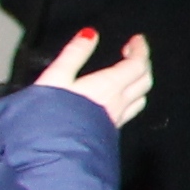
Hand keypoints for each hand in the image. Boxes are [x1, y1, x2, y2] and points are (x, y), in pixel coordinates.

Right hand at [37, 26, 154, 126]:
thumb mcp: (55, 78)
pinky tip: (117, 99)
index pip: (138, 65)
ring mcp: (116, 121)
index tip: (137, 39)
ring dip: (139, 82)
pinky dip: (131, 98)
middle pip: (144, 80)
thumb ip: (73, 55)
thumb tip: (90, 34)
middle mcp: (119, 104)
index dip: (141, 50)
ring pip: (140, 98)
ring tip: (128, 73)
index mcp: (109, 87)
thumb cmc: (47, 115)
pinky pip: (129, 112)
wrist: (45, 155)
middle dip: (142, 63)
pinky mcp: (108, 133)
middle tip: (131, 51)